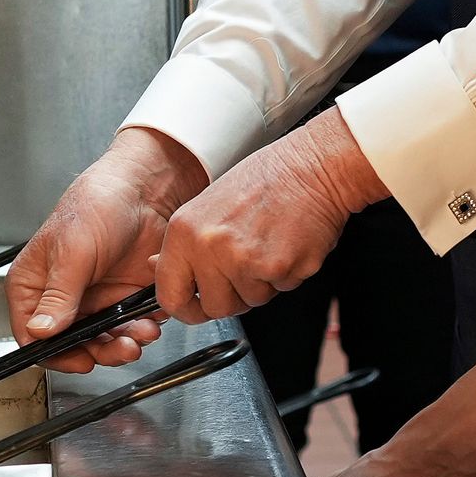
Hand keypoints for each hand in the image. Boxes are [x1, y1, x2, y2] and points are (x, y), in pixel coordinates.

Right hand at [8, 130, 201, 372]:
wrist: (148, 189)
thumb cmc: (100, 203)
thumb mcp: (74, 250)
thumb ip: (59, 294)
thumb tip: (40, 331)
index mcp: (35, 283)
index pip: (32, 334)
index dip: (54, 353)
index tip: (80, 359)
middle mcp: (62, 296)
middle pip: (71, 344)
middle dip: (99, 350)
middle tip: (122, 347)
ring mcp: (94, 299)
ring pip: (103, 340)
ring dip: (124, 342)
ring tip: (143, 331)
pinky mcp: (123, 298)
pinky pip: (129, 327)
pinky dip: (142, 327)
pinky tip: (152, 314)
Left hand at [155, 111, 387, 322]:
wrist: (313, 167)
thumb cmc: (267, 180)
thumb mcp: (209, 206)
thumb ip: (187, 246)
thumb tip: (162, 272)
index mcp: (184, 231)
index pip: (169, 296)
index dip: (187, 309)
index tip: (197, 308)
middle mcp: (210, 246)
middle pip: (215, 307)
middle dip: (234, 297)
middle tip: (247, 267)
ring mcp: (244, 259)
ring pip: (251, 301)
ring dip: (263, 283)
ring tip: (270, 245)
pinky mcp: (278, 267)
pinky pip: (279, 290)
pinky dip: (287, 275)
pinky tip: (288, 244)